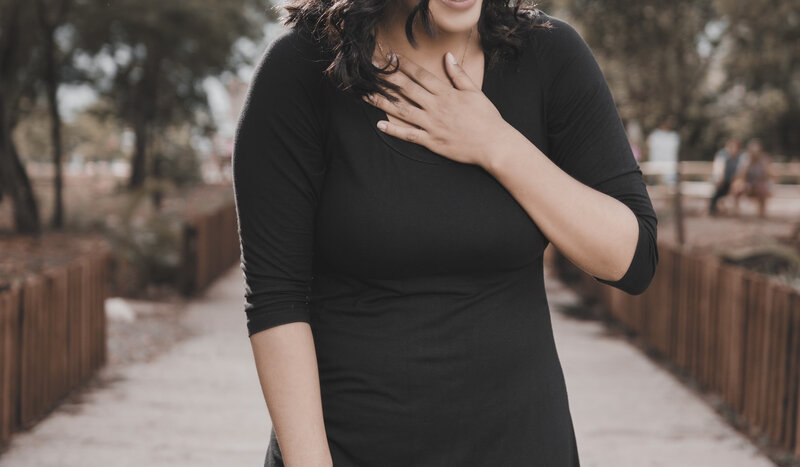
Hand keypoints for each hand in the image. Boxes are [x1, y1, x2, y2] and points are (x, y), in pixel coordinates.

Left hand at [363, 51, 513, 166]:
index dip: (403, 66)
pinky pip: (409, 135)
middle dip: (386, 78)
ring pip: (402, 110)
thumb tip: (447, 57)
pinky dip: (394, 130)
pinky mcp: (431, 141)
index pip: (420, 75)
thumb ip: (458, 75)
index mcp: (446, 93)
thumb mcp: (475, 92)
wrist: (493, 144)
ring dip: (383, 102)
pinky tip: (380, 124)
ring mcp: (432, 125)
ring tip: (366, 94)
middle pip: (406, 89)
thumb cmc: (486, 118)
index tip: (390, 58)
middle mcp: (436, 107)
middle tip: (370, 70)